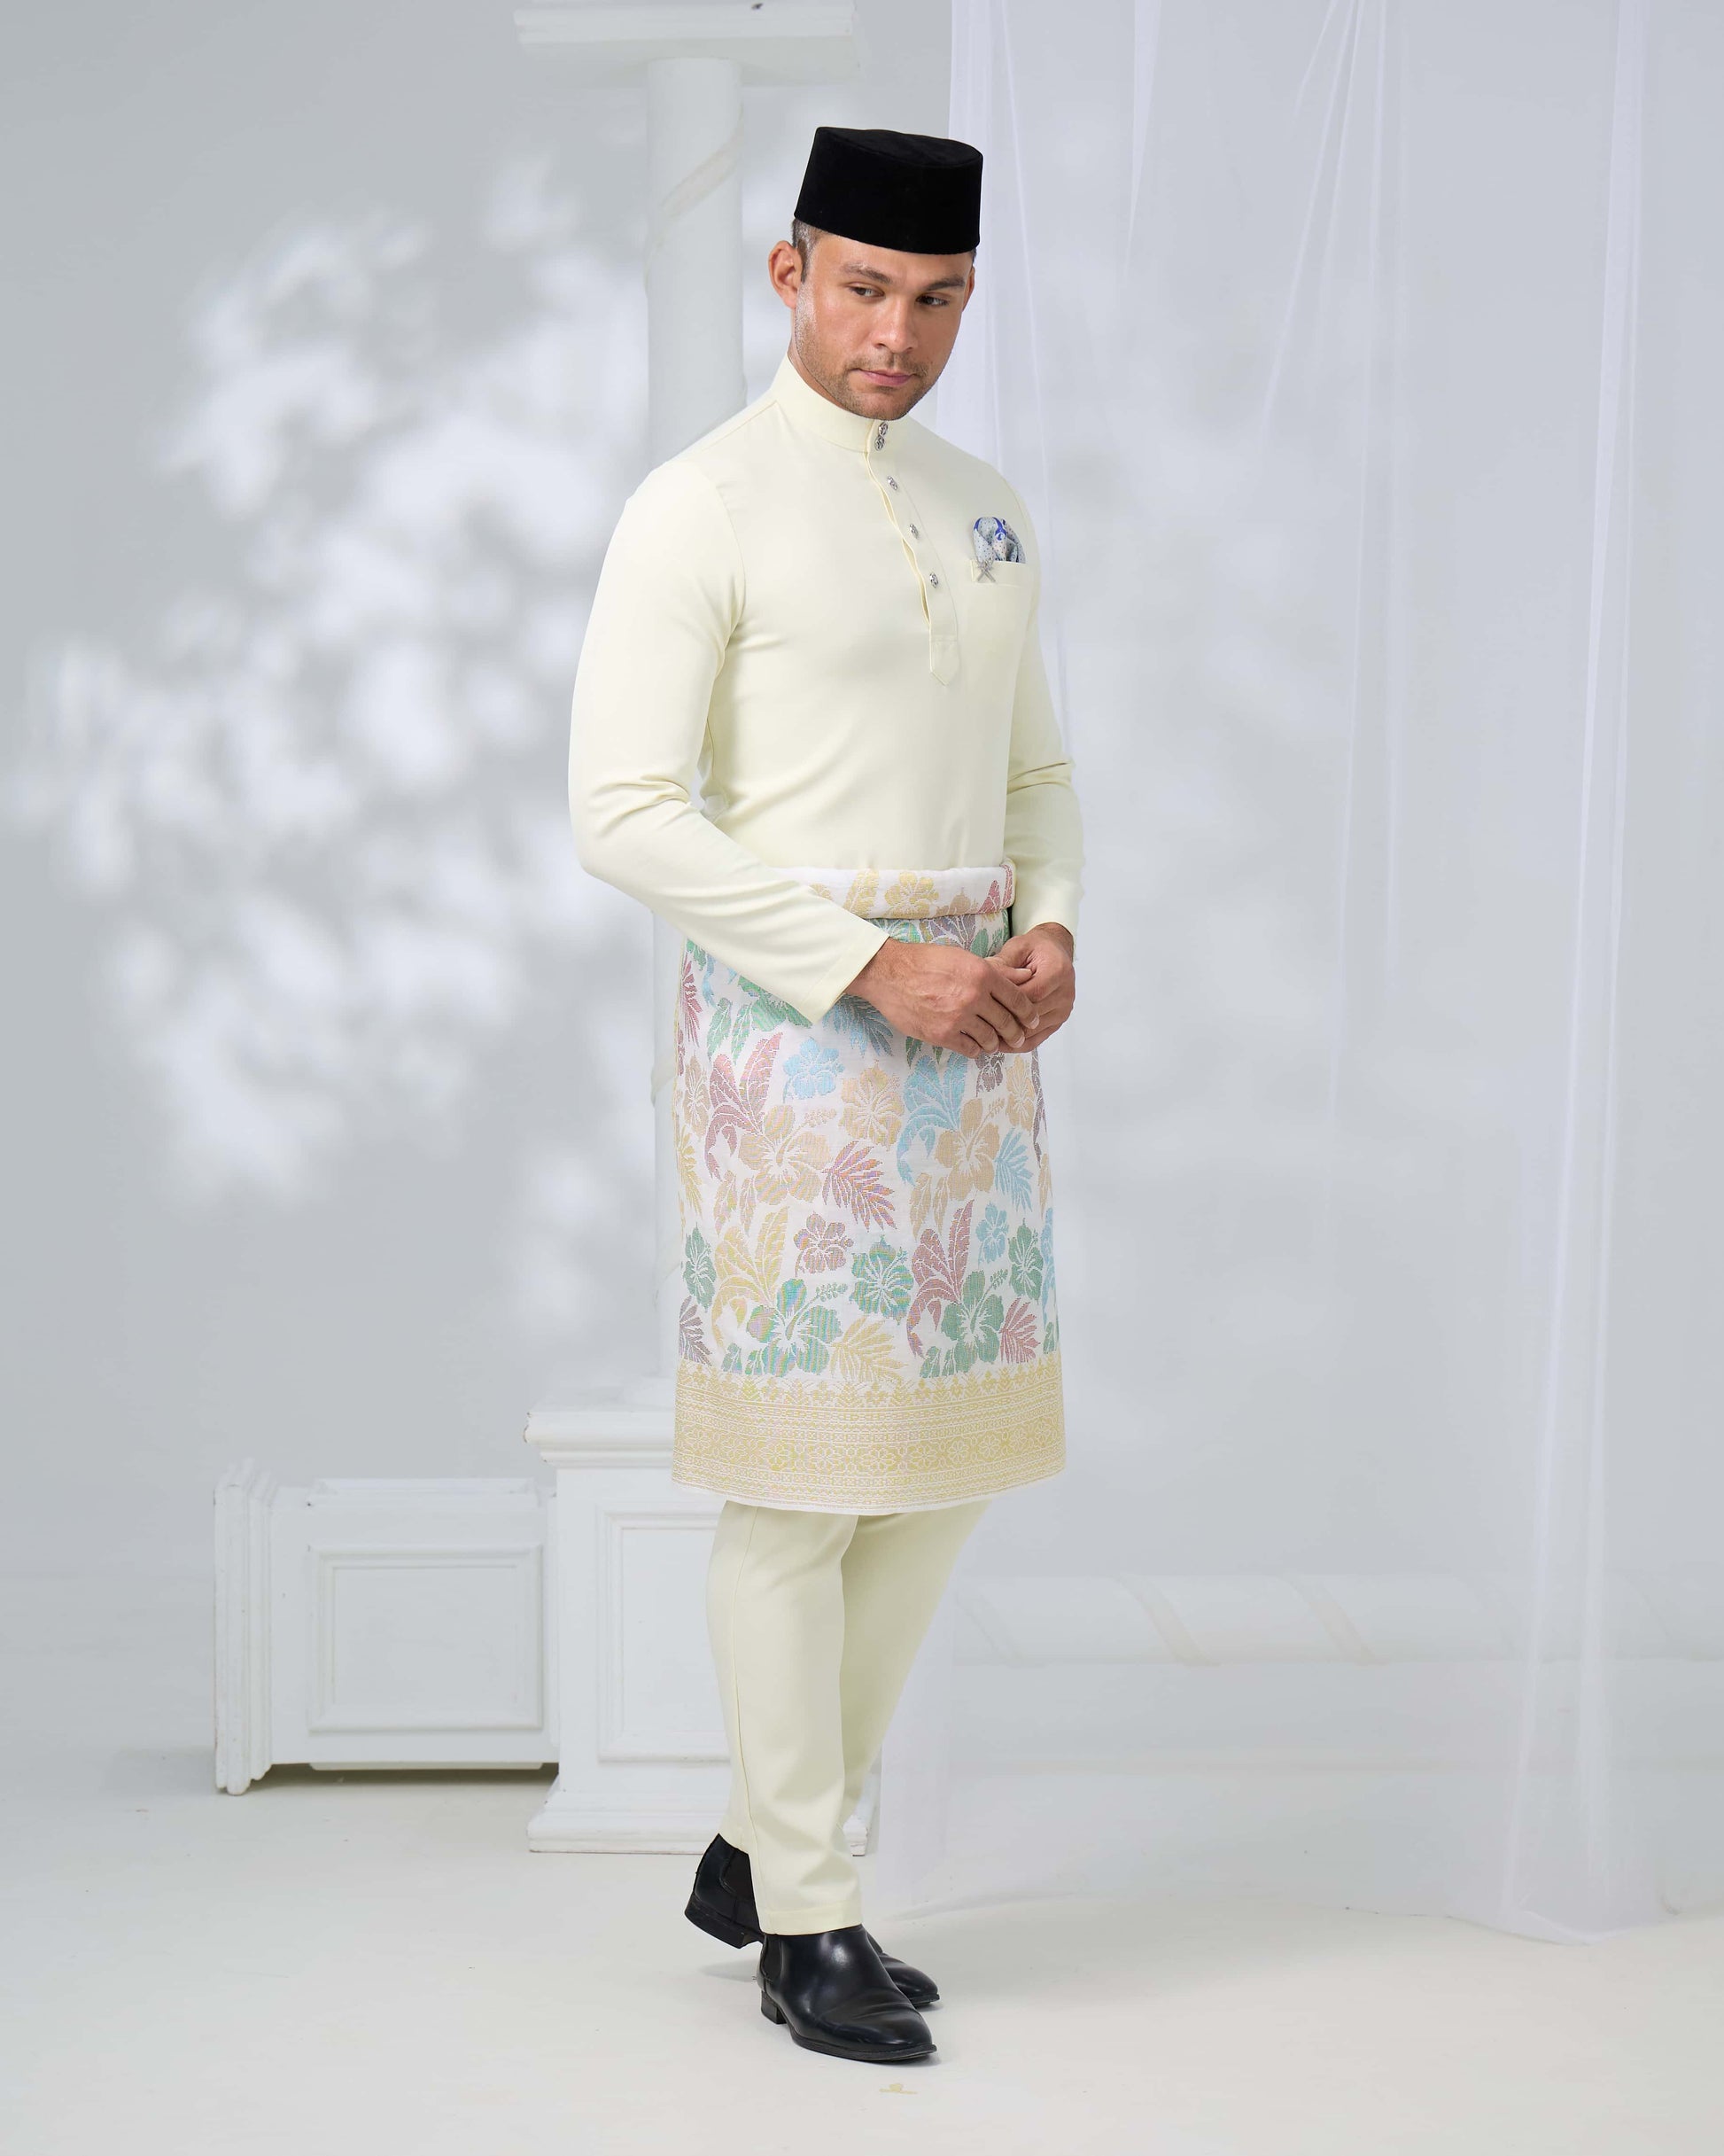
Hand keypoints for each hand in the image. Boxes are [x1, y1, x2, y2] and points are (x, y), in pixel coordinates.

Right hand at [844, 936, 1042, 1056]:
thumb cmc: (925, 961)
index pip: (1017, 999)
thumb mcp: (964, 958)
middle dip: (1015, 1033)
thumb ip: (997, 969)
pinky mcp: (942, 1034)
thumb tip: (1025, 975)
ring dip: (994, 1042)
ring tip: (993, 1042)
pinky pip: (969, 1049)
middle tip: (1017, 1038)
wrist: (889, 974)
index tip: (1033, 1021)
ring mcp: (958, 1018)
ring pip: (989, 1039)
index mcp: (982, 975)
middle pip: (1006, 1022)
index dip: (1028, 1013)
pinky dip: (974, 1049)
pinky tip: (973, 1045)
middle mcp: (973, 997)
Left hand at [992, 923, 1075, 1045]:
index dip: (1007, 1001)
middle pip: (1031, 1015)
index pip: (1031, 994)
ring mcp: (1063, 1010)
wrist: (1055, 952)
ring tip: (984, 1036)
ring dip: (1008, 1035)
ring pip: (1032, 1031)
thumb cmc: (1036, 948)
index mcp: (1058, 971)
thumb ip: (1003, 963)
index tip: (983, 1005)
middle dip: (1004, 1020)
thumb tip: (984, 979)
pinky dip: (1016, 1043)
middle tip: (979, 1025)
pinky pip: (1036, 1039)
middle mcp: (1065, 993)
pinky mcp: (1057, 1022)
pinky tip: (999, 1043)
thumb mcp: (1018, 947)